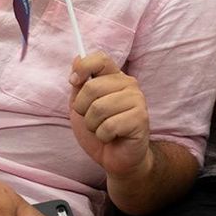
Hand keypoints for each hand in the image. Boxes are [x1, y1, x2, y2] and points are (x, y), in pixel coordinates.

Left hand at [69, 51, 150, 177]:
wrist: (117, 157)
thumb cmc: (100, 130)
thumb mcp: (82, 106)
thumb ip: (80, 84)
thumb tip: (77, 58)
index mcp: (115, 78)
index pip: (100, 58)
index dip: (83, 67)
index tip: (74, 81)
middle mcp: (129, 84)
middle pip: (91, 87)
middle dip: (82, 110)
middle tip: (93, 119)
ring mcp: (138, 100)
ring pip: (98, 108)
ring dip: (93, 125)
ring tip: (103, 129)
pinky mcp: (141, 119)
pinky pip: (108, 126)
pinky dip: (103, 136)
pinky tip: (113, 137)